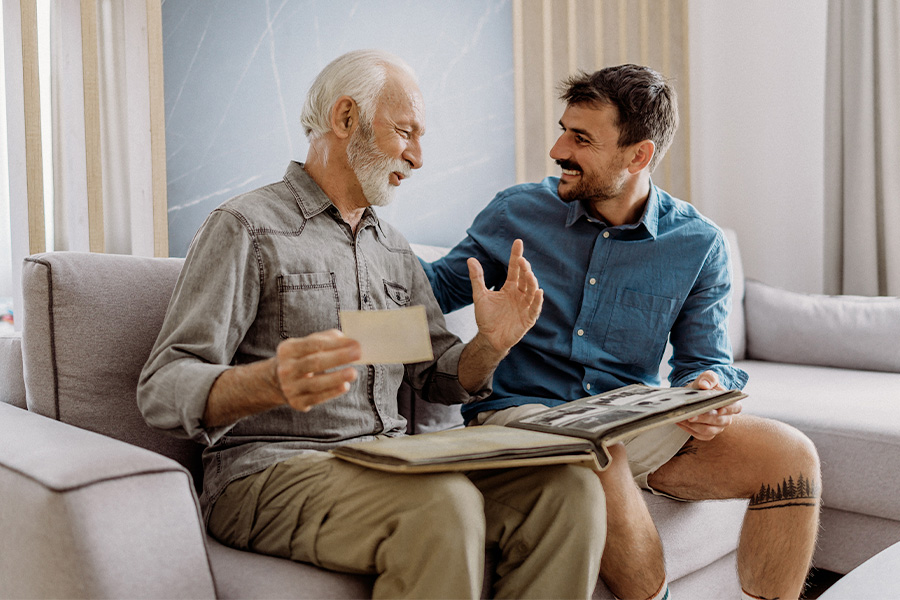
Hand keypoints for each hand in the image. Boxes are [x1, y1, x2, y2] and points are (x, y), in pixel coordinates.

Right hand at [274, 329, 360, 411]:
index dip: (335, 344)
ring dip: (336, 377)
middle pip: (315, 362)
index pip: (314, 344)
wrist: (279, 381)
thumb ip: (327, 339)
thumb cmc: (302, 358)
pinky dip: (332, 392)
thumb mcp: (307, 344)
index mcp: (288, 350)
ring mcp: (290, 387)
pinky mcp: (297, 402)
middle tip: (358, 354)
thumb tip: (349, 341)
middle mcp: (286, 368)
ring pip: (316, 383)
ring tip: (353, 372)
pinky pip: (317, 397)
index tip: (355, 343)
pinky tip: (345, 386)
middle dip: (338, 357)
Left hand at [468, 239, 543, 353]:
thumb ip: (477, 278)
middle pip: (524, 278)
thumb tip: (470, 259)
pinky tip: (538, 292)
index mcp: (509, 287)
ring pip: (531, 290)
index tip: (518, 242)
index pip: (514, 268)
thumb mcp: (479, 296)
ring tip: (528, 273)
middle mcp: (519, 294)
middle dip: (524, 268)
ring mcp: (525, 305)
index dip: (516, 255)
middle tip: (522, 260)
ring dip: (531, 281)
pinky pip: (535, 308)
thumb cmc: (486, 317)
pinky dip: (537, 300)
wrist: (489, 338)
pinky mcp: (528, 318)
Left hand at [675, 370, 742, 440]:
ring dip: (694, 424)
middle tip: (690, 415)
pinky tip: (680, 421)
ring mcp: (717, 427)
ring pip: (708, 430)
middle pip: (718, 420)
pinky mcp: (707, 434)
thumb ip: (708, 378)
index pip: (735, 407)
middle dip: (704, 418)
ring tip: (681, 417)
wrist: (694, 396)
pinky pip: (699, 435)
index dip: (728, 409)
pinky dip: (688, 429)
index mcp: (730, 403)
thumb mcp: (706, 378)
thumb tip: (704, 384)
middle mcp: (726, 417)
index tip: (719, 409)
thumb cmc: (703, 388)